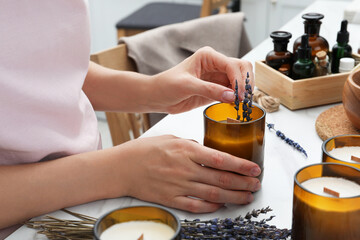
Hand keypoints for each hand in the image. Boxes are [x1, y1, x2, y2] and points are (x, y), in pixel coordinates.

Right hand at [115, 135, 260, 212]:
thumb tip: (208, 153)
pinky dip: (211, 208)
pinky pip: (195, 206)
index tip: (255, 169)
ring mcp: (178, 186)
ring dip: (233, 197)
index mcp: (186, 150)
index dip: (241, 166)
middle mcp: (185, 169)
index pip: (221, 159)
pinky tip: (222, 206)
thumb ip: (192, 146)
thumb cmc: (145, 150)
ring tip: (247, 197)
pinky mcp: (170, 199)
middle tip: (256, 185)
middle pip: (221, 179)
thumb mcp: (171, 138)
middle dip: (243, 183)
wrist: (121, 167)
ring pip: (213, 195)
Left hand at [149, 46, 253, 113]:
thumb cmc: (166, 85)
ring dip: (243, 91)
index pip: (231, 64)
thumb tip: (231, 96)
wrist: (157, 97)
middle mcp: (215, 64)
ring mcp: (217, 78)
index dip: (238, 79)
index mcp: (208, 56)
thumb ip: (209, 90)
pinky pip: (232, 93)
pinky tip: (236, 106)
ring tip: (242, 104)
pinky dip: (237, 99)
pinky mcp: (216, 90)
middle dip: (245, 83)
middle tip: (244, 99)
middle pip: (241, 69)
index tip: (239, 95)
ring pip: (239, 81)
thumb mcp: (187, 85)